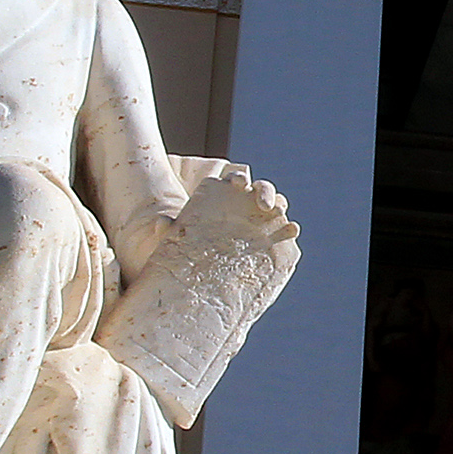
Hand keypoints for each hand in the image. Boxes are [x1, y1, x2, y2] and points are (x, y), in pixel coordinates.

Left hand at [172, 161, 296, 251]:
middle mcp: (247, 204)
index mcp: (226, 196)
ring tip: (280, 216)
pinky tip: (291, 231)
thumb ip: (170, 230)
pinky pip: (282, 230)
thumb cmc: (189, 247)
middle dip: (264, 192)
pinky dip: (288, 229)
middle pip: (261, 189)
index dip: (238, 179)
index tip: (237, 183)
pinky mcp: (269, 239)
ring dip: (279, 207)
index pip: (236, 181)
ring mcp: (260, 221)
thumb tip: (161, 224)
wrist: (200, 274)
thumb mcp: (177, 239)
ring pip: (276, 206)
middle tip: (262, 203)